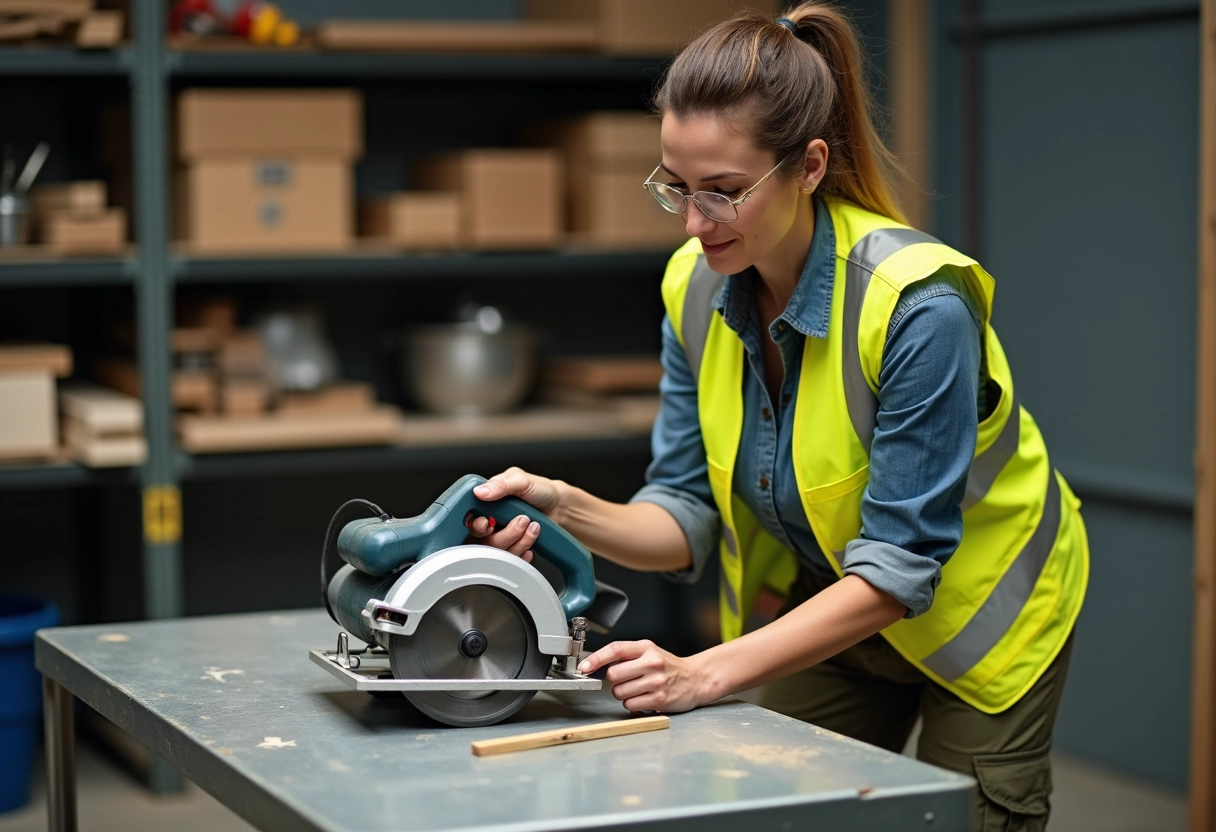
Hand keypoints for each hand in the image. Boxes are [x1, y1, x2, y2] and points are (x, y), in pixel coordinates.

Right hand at [465, 467, 566, 561]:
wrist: (560, 506)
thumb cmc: (540, 489)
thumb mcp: (520, 480)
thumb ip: (500, 485)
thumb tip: (479, 491)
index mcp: (486, 502)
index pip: (469, 519)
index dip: (477, 526)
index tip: (488, 524)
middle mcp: (491, 520)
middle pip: (483, 540)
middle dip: (505, 534)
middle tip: (522, 520)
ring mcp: (502, 536)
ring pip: (498, 551)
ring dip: (519, 540)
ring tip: (533, 526)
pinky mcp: (513, 548)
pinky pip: (511, 559)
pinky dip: (523, 552)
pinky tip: (530, 540)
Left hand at [577, 640, 710, 712]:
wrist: (696, 679)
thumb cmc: (668, 667)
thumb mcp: (649, 652)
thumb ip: (627, 656)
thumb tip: (597, 664)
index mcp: (646, 647)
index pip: (615, 649)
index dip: (596, 658)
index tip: (584, 667)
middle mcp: (651, 662)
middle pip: (613, 675)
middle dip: (614, 681)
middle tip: (626, 680)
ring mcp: (656, 681)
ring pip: (619, 692)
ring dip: (623, 694)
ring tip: (638, 689)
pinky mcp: (659, 699)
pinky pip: (630, 704)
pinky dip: (632, 704)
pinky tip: (644, 698)